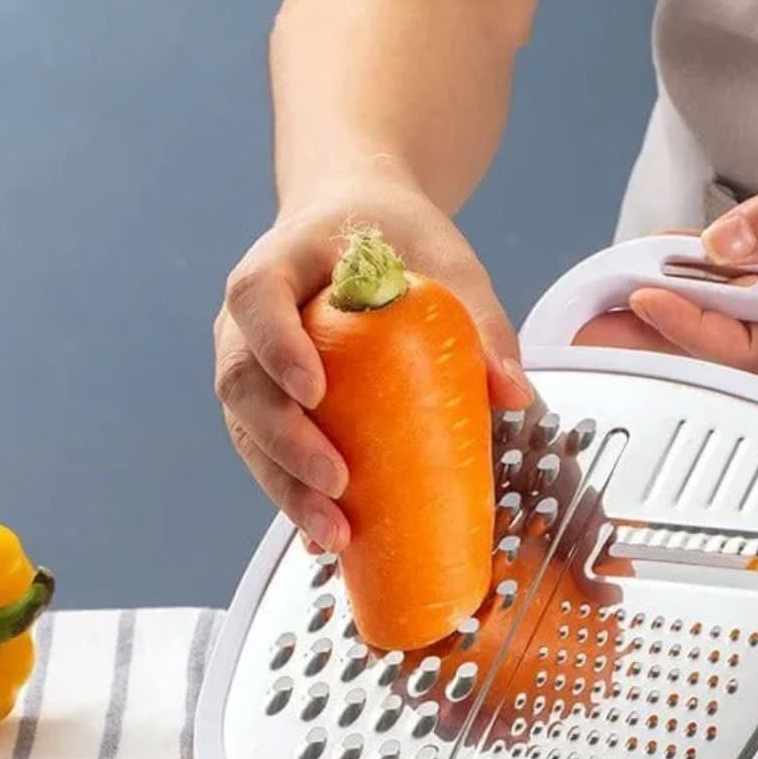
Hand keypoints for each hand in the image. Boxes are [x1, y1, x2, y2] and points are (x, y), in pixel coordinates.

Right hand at [214, 171, 531, 551]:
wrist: (355, 223)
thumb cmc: (396, 238)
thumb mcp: (444, 260)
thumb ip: (480, 317)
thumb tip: (515, 394)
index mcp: (279, 263)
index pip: (257, 299)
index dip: (277, 346)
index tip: (315, 389)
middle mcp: (245, 320)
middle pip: (241, 383)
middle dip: (285, 443)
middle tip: (336, 484)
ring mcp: (248, 365)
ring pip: (246, 431)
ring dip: (285, 486)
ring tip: (335, 532)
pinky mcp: (264, 406)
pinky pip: (265, 454)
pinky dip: (293, 496)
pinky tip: (328, 535)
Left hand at [577, 92, 757, 372]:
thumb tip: (718, 246)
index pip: (756, 341)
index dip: (693, 323)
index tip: (644, 297)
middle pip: (735, 342)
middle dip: (664, 330)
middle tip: (596, 321)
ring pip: (740, 317)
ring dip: (680, 301)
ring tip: (612, 294)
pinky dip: (715, 272)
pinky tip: (668, 255)